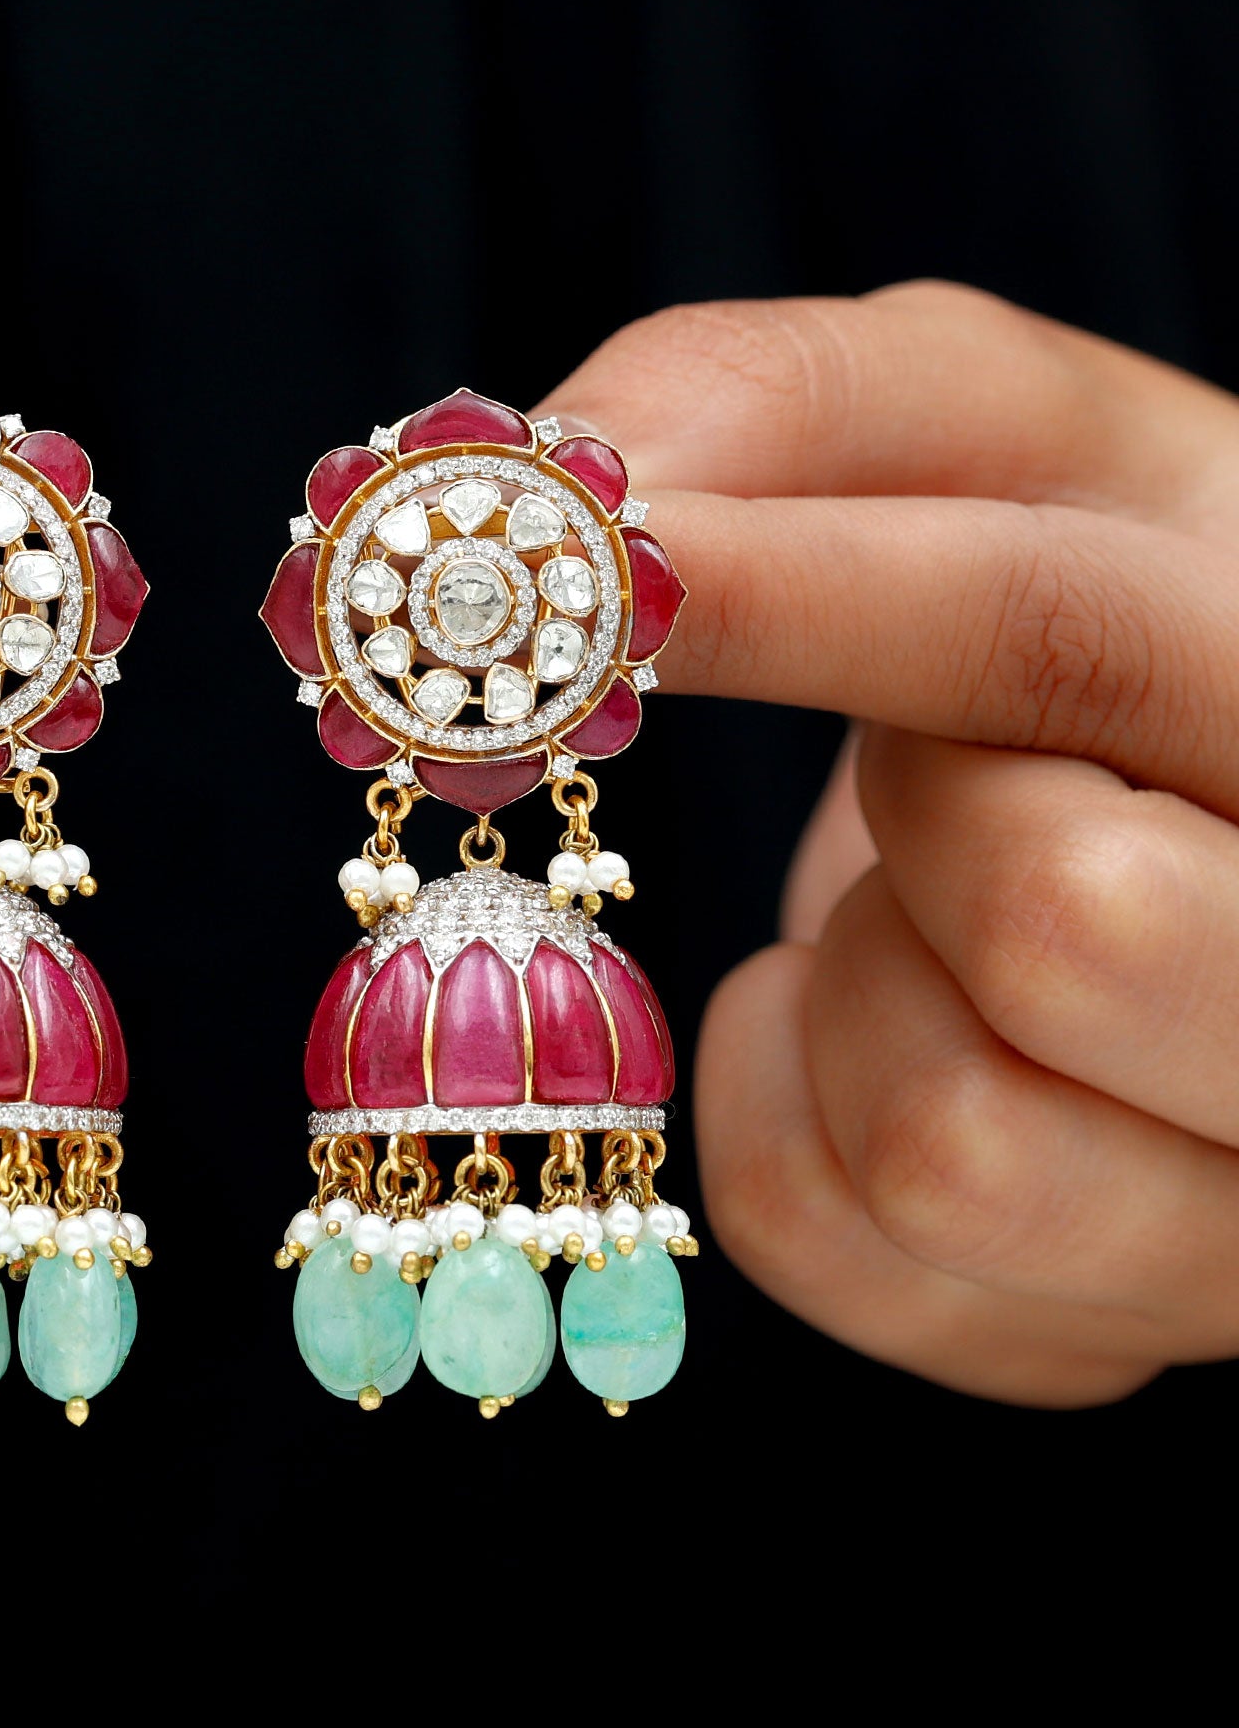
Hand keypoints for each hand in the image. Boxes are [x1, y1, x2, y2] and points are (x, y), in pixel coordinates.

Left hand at [537, 282, 1238, 1402]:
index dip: (789, 594)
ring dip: (847, 983)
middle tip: (923, 761)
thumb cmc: (1080, 617)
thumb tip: (552, 479)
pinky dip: (773, 1105)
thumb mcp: (999, 447)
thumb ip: (790, 406)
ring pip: (944, 1142)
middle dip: (905, 817)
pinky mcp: (1101, 1321)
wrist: (1181, 826)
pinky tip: (875, 1026)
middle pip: (1057, 922)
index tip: (572, 559)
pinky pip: (826, 1234)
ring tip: (928, 911)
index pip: (1064, 645)